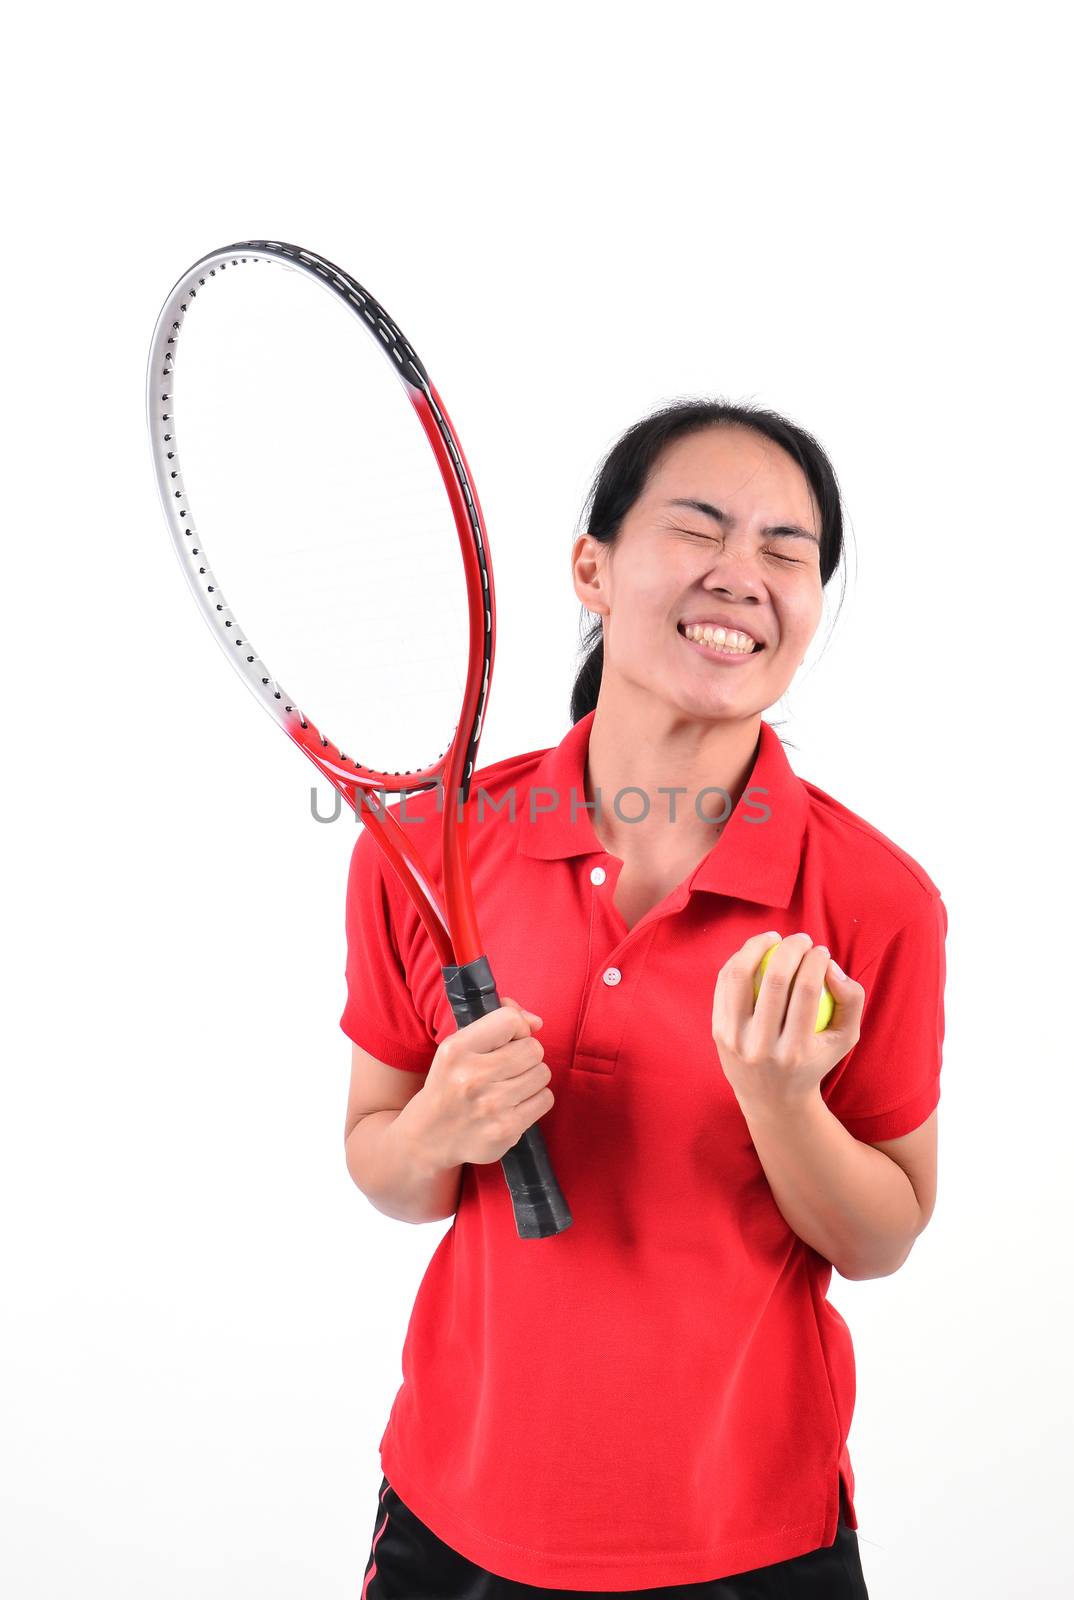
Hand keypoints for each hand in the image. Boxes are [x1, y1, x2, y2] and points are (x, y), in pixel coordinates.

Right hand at [408, 996, 552, 1169]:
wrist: (429, 1136)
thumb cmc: (450, 1084)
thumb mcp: (458, 1046)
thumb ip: (497, 1023)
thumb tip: (536, 1021)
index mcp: (456, 1050)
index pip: (510, 1021)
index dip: (518, 1028)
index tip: (508, 1041)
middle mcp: (471, 1077)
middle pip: (533, 1049)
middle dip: (526, 1054)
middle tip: (509, 1067)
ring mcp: (490, 1106)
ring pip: (542, 1073)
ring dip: (532, 1077)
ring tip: (510, 1085)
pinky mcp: (506, 1130)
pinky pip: (545, 1099)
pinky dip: (535, 1100)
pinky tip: (515, 1104)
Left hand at [712, 932, 864, 1114]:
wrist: (771, 1098)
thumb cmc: (814, 1059)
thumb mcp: (844, 1037)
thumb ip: (851, 999)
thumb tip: (830, 965)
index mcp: (796, 1052)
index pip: (807, 991)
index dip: (816, 961)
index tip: (821, 952)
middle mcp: (761, 1048)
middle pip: (775, 980)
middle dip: (792, 948)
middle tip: (801, 939)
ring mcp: (734, 1040)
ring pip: (740, 976)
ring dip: (757, 946)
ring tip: (774, 938)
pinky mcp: (717, 1032)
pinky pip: (725, 984)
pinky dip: (739, 961)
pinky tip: (754, 952)